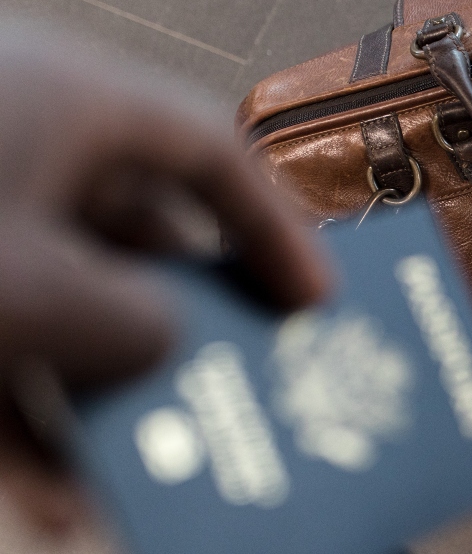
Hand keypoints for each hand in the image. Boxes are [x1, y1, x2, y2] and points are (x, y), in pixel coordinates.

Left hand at [0, 24, 329, 533]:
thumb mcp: (36, 289)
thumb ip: (135, 321)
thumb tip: (160, 344)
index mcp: (66, 100)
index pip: (209, 151)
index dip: (274, 230)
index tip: (316, 304)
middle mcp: (17, 145)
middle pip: (140, 237)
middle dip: (189, 328)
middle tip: (246, 384)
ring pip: (61, 307)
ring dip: (105, 395)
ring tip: (153, 470)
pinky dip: (19, 420)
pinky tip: (48, 497)